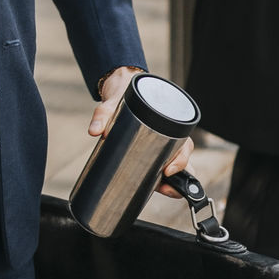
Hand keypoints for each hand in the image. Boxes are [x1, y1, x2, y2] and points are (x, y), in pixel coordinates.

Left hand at [88, 67, 193, 199]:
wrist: (120, 87)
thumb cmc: (123, 94)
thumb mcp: (112, 103)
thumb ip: (102, 114)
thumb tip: (95, 132)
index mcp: (168, 120)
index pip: (184, 144)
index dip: (180, 161)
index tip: (168, 171)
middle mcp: (169, 132)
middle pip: (182, 159)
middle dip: (178, 178)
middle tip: (163, 187)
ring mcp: (162, 141)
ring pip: (176, 165)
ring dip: (172, 182)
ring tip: (160, 190)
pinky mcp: (152, 148)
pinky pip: (163, 166)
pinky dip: (163, 179)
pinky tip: (155, 187)